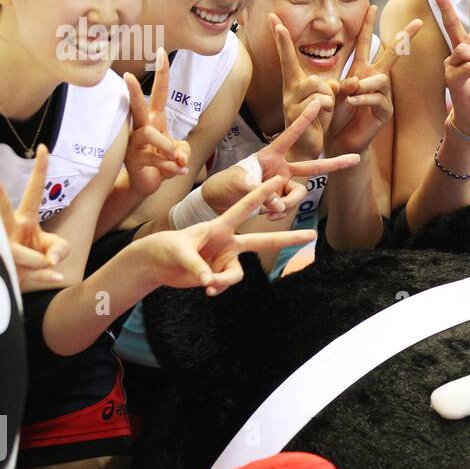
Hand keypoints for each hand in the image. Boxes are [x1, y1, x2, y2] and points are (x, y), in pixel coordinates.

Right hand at [0, 145, 70, 291]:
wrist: (23, 283)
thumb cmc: (38, 259)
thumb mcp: (56, 249)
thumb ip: (62, 249)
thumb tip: (52, 260)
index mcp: (25, 219)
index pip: (33, 191)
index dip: (39, 170)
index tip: (44, 148)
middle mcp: (10, 228)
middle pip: (1, 209)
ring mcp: (2, 246)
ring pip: (22, 252)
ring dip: (40, 261)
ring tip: (46, 265)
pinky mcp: (0, 266)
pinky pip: (30, 271)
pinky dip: (47, 277)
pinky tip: (55, 277)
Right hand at [122, 50, 190, 196]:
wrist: (147, 183)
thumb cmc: (162, 160)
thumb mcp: (178, 153)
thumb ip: (182, 151)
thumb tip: (178, 157)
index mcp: (155, 119)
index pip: (159, 93)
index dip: (161, 73)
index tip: (161, 51)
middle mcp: (142, 127)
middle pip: (137, 106)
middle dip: (134, 92)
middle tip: (127, 77)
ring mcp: (135, 143)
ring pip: (152, 136)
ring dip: (169, 150)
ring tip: (178, 162)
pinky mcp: (134, 160)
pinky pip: (158, 160)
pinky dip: (173, 169)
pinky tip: (177, 173)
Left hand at [141, 177, 317, 295]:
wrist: (158, 265)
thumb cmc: (166, 248)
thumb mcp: (180, 253)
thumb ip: (198, 266)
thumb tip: (210, 282)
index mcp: (219, 227)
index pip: (244, 208)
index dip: (261, 195)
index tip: (278, 180)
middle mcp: (228, 242)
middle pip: (263, 240)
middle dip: (288, 238)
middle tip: (311, 235)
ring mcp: (226, 259)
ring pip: (238, 274)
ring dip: (224, 280)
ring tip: (206, 283)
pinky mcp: (220, 274)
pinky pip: (227, 284)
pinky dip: (217, 288)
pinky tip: (205, 288)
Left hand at [199, 100, 359, 220]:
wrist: (218, 201)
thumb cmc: (226, 184)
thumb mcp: (240, 184)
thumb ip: (262, 192)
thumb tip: (279, 204)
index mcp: (271, 156)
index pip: (290, 135)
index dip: (304, 121)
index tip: (318, 103)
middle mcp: (281, 168)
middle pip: (312, 166)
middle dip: (334, 163)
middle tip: (356, 158)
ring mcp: (283, 184)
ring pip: (299, 193)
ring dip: (288, 203)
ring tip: (270, 210)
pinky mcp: (280, 199)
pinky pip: (289, 206)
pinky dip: (280, 211)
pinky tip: (268, 215)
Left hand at [324, 5, 419, 155]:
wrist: (337, 140)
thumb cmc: (334, 114)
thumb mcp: (331, 93)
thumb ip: (339, 83)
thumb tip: (353, 81)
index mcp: (361, 70)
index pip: (366, 43)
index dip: (369, 25)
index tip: (373, 6)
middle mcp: (375, 79)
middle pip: (392, 54)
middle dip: (404, 37)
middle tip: (418, 22)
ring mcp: (382, 95)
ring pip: (381, 79)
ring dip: (365, 84)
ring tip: (349, 91)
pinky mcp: (384, 111)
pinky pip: (378, 99)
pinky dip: (364, 98)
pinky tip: (352, 100)